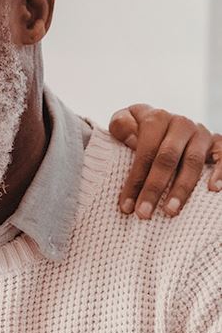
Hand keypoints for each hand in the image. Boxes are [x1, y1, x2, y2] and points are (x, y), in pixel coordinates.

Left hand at [109, 104, 221, 218]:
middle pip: (167, 158)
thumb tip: (132, 139)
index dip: (135, 179)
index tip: (126, 206)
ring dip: (181, 189)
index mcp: (157, 118)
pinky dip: (220, 172)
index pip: (145, 150)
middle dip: (154, 188)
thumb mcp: (124, 124)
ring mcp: (200, 133)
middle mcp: (180, 124)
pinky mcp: (217, 143)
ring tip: (170, 211)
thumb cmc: (138, 132)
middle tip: (144, 214)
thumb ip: (121, 126)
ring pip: (192, 162)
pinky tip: (213, 189)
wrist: (165, 125)